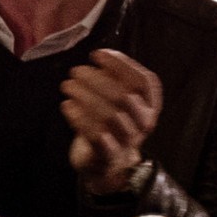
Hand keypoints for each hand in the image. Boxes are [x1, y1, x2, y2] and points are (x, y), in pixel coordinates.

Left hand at [63, 48, 161, 191]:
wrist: (106, 161)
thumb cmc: (109, 121)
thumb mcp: (117, 98)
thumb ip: (114, 78)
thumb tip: (103, 55)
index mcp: (150, 105)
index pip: (143, 81)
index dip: (121, 64)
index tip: (97, 54)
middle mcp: (144, 123)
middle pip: (124, 96)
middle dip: (97, 79)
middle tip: (74, 71)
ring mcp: (128, 141)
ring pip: (110, 115)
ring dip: (85, 96)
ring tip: (67, 85)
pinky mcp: (108, 155)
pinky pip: (96, 136)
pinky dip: (79, 118)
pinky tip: (66, 105)